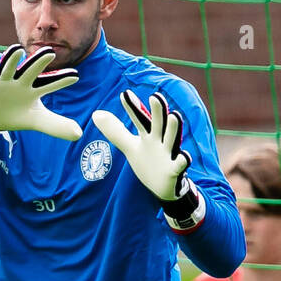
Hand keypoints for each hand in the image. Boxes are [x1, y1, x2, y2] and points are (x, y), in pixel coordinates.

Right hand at [0, 44, 81, 140]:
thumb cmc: (17, 113)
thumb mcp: (37, 120)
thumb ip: (56, 125)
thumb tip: (78, 134)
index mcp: (34, 88)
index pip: (50, 83)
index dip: (62, 80)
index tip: (75, 75)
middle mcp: (20, 81)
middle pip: (31, 70)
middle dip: (39, 61)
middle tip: (50, 52)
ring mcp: (3, 81)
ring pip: (8, 68)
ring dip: (12, 59)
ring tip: (17, 50)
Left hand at [92, 91, 199, 215]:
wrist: (163, 186)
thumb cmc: (148, 162)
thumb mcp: (130, 146)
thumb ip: (116, 131)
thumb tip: (96, 114)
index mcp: (148, 135)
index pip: (139, 118)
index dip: (132, 108)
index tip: (124, 94)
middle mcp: (159, 141)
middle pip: (158, 124)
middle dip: (158, 111)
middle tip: (155, 96)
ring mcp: (168, 154)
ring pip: (171, 139)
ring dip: (173, 129)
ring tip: (174, 116)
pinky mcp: (175, 169)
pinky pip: (180, 164)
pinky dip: (183, 160)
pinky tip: (185, 156)